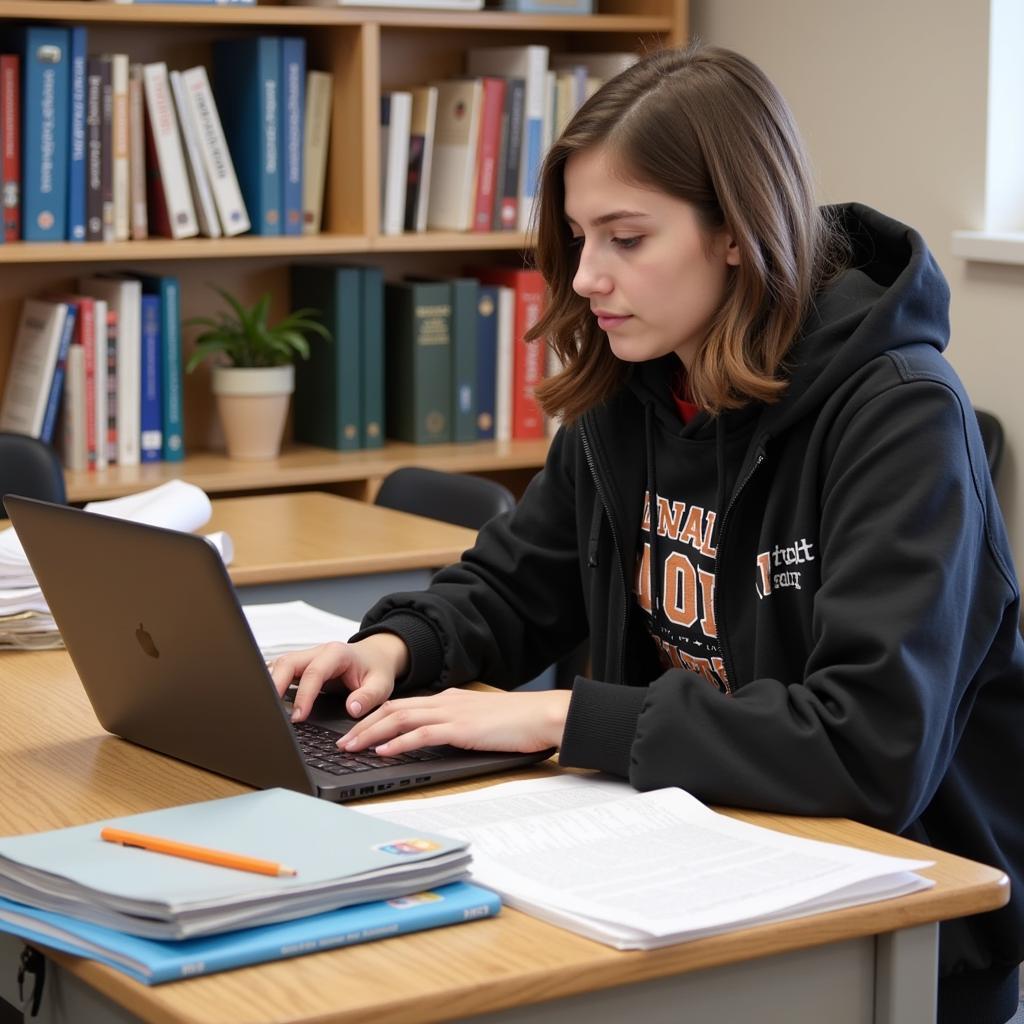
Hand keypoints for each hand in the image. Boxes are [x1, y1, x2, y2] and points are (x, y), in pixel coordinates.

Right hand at [269, 633, 409, 722]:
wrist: (375, 656)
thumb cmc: (376, 670)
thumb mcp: (381, 685)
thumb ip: (369, 697)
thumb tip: (352, 709)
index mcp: (337, 654)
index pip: (314, 673)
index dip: (303, 695)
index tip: (297, 718)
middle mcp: (318, 652)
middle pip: (288, 663)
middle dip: (275, 685)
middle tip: (270, 713)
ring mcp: (307, 657)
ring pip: (280, 665)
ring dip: (270, 684)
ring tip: (265, 709)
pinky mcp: (301, 665)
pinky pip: (281, 670)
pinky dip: (272, 683)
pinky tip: (267, 700)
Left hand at [340, 688, 571, 755]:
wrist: (543, 715)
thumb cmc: (518, 723)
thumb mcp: (480, 721)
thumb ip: (458, 725)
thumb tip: (438, 739)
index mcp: (449, 699)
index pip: (402, 705)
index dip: (375, 717)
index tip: (355, 730)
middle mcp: (445, 702)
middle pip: (392, 709)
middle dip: (362, 725)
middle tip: (341, 742)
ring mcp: (452, 713)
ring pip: (399, 719)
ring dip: (371, 734)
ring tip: (351, 747)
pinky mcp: (461, 728)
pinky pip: (421, 734)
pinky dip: (398, 742)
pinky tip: (383, 751)